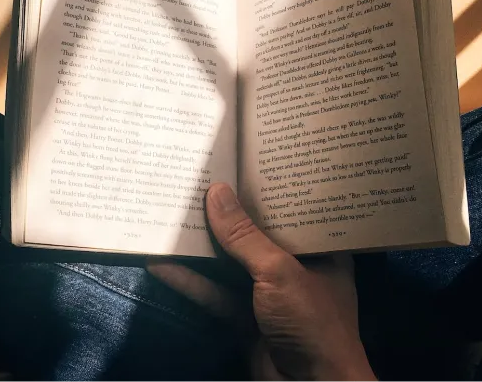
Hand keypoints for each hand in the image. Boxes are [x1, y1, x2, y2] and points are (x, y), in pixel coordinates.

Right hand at [148, 183, 376, 381]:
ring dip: (202, 245)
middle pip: (255, 234)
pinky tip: (161, 262)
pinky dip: (189, 281)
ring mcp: (267, 294)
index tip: (240, 159)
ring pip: (229, 263)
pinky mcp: (243, 318)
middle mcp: (296, 267)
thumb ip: (245, 236)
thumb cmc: (312, 322)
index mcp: (320, 249)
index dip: (268, 187)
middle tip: (198, 177)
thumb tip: (215, 192)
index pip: (293, 209)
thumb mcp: (279, 272)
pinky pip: (213, 293)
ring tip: (171, 212)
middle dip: (227, 213)